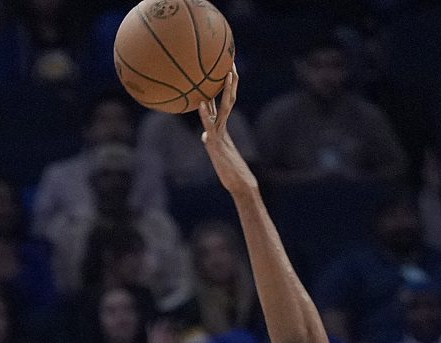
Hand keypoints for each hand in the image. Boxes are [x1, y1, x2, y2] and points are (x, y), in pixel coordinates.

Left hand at [198, 72, 254, 198]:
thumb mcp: (217, 153)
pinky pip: (212, 125)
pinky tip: (200, 103)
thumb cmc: (229, 171)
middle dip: (229, 79)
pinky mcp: (217, 143)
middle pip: (228, 97)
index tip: (225, 68)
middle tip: (231, 60)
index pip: (223, 100)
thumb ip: (211, 141)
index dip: (223, 85)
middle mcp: (223, 125)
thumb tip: (205, 136)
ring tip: (227, 73)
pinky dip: (205, 115)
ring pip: (225, 107)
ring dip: (226, 90)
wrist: (240, 184)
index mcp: (222, 125)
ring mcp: (221, 132)